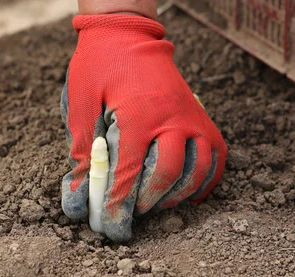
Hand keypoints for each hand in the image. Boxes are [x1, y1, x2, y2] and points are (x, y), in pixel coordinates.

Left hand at [61, 15, 226, 241]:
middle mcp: (171, 117)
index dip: (119, 205)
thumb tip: (79, 195)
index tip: (111, 225)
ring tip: (157, 205)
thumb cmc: (99, 66)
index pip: (129, 173)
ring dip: (177, 195)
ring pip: (198, 169)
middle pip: (168, 175)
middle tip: (131, 215)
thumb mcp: (81, 104)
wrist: (127, 32)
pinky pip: (216, 156)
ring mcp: (192, 116)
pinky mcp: (201, 116)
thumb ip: (83, 150)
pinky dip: (206, 180)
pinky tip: (189, 194)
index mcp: (137, 115)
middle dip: (148, 203)